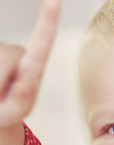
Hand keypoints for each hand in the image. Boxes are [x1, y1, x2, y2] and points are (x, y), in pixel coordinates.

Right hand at [0, 0, 60, 144]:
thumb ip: (21, 101)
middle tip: (0, 98)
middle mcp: (14, 53)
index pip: (41, 43)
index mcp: (31, 67)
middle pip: (5, 57)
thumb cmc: (4, 114)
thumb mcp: (13, 114)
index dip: (48, 21)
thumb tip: (28, 81)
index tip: (56, 1)